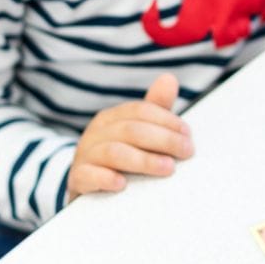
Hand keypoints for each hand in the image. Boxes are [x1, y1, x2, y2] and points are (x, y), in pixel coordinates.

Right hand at [67, 74, 193, 199]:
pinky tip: (122, 184)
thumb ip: (155, 108)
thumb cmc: (119, 155)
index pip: (141, 111)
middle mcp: (95, 132)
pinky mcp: (77, 179)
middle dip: (164, 140)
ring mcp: (84, 155)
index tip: (188, 135)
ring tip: (168, 168)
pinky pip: (87, 175)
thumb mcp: (137, 131)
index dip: (167, 120)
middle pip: (132, 130)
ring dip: (144, 160)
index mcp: (111, 117)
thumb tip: (169, 78)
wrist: (87, 185)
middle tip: (186, 152)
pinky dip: (105, 178)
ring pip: (114, 152)